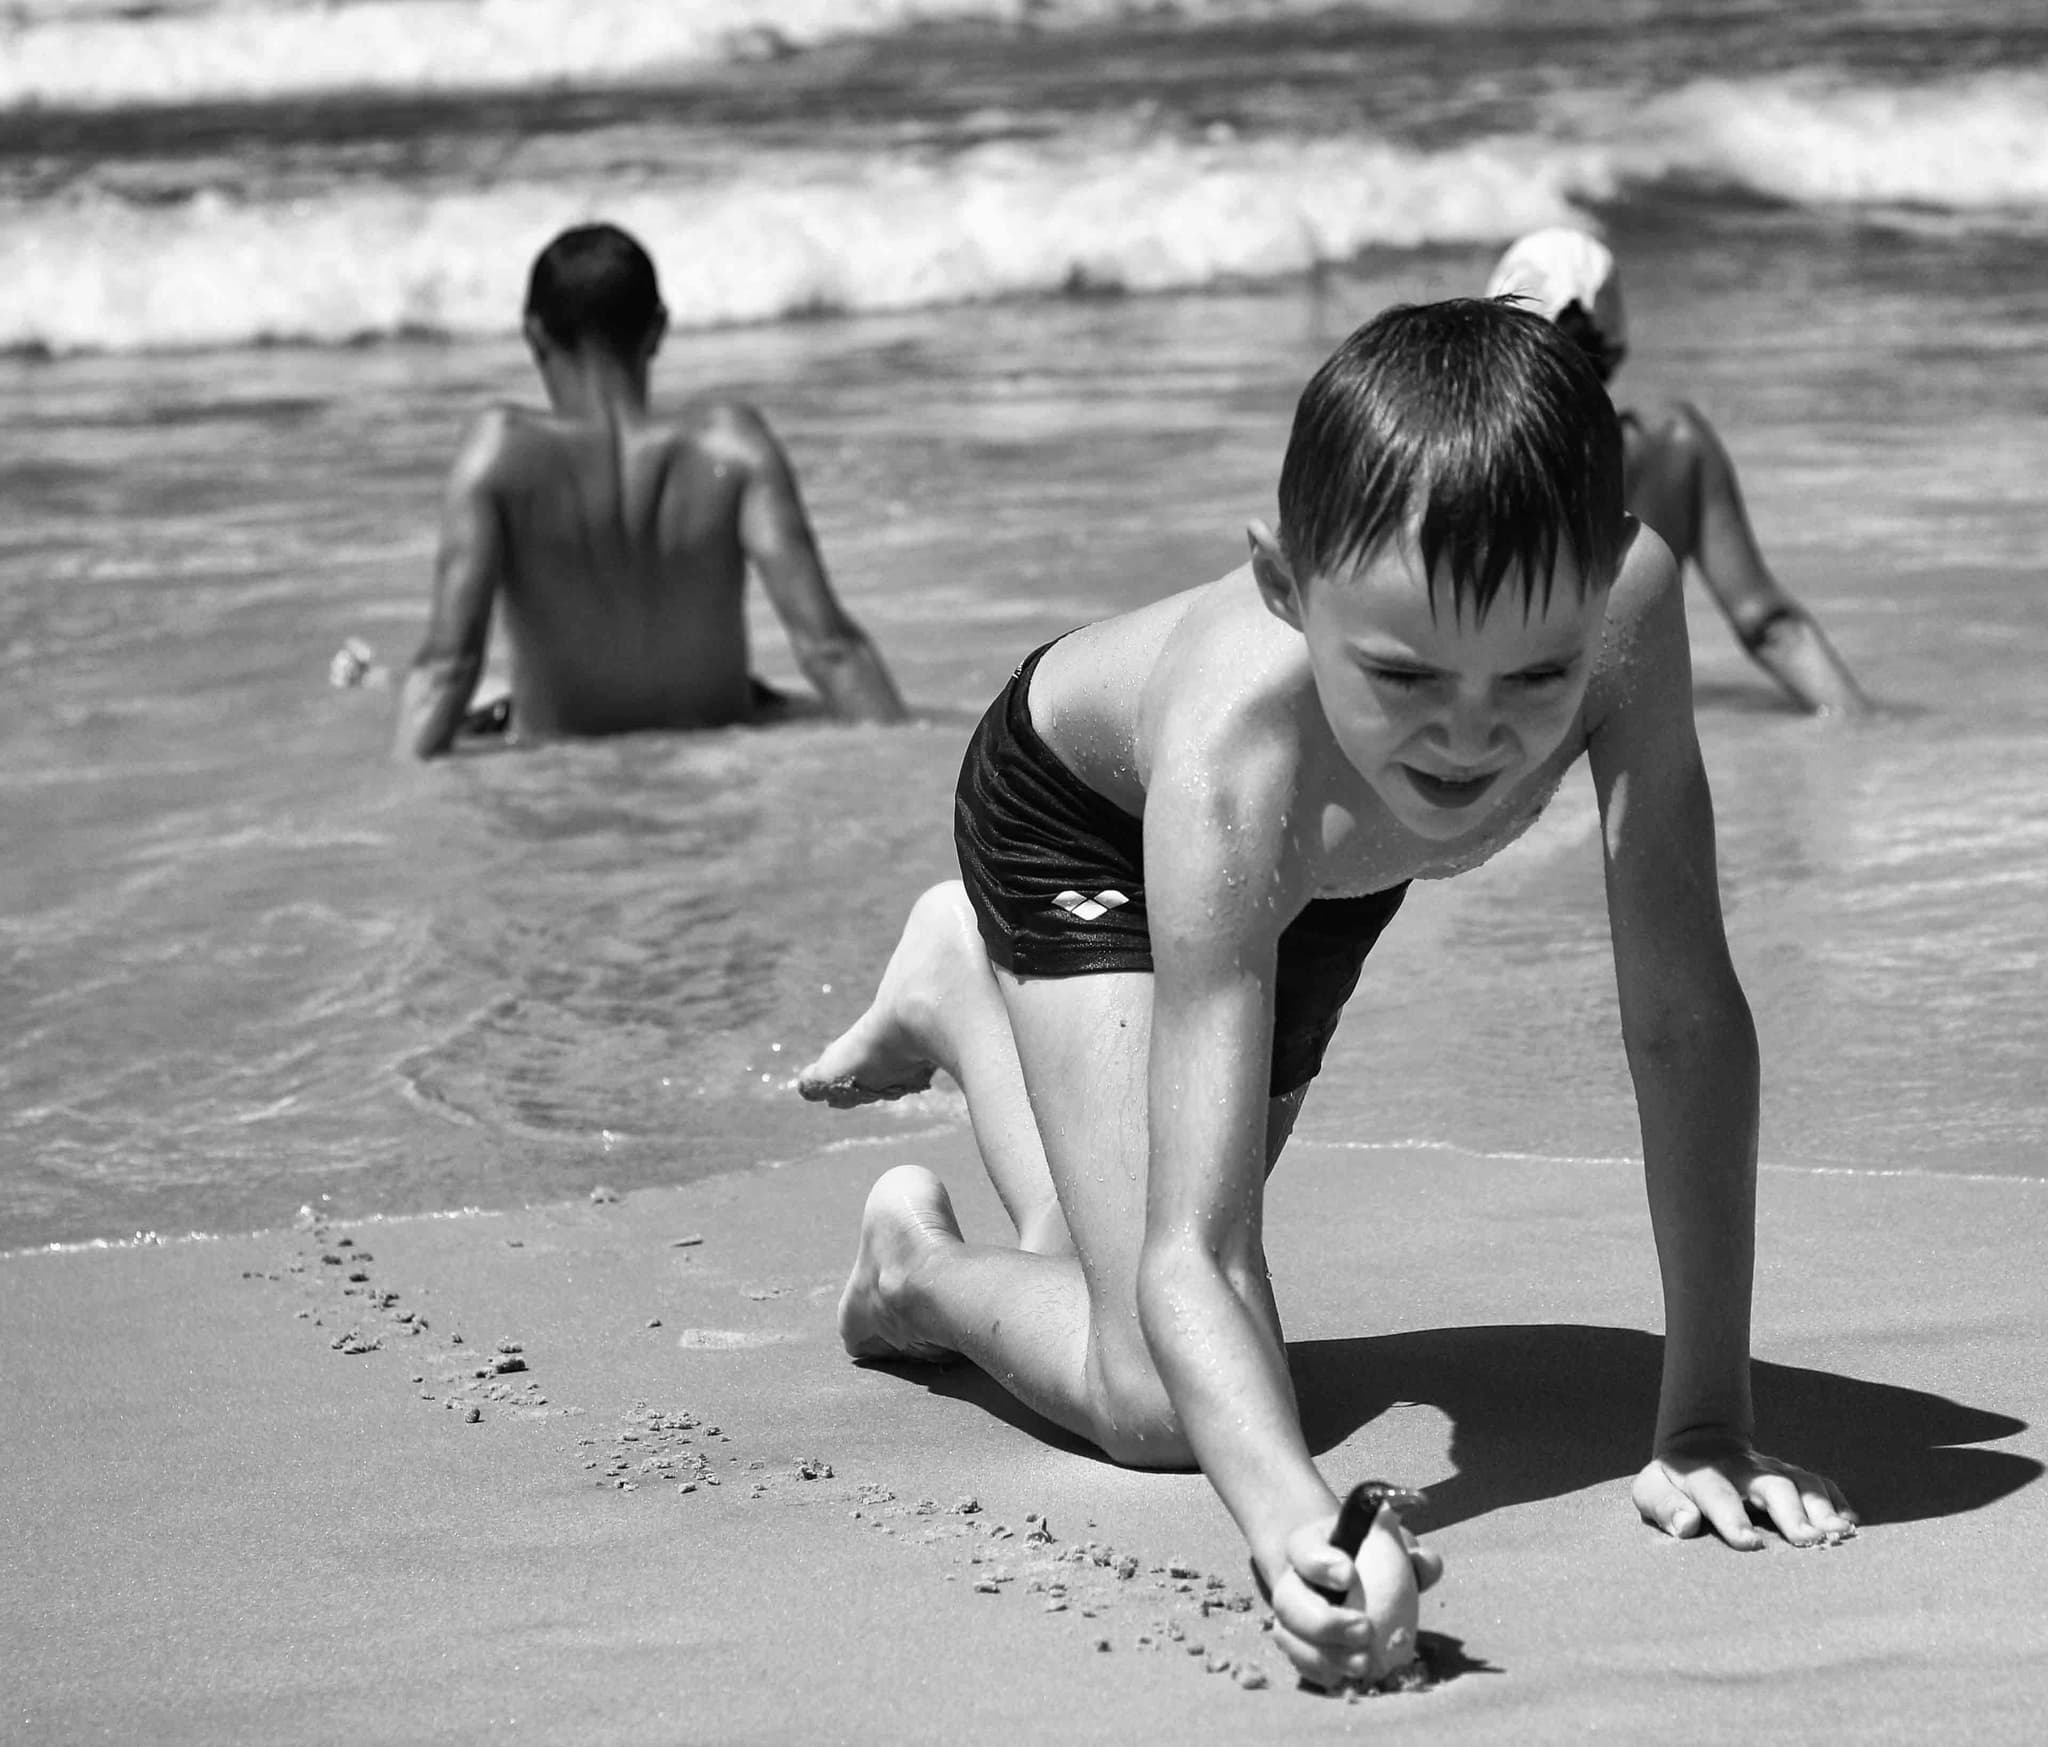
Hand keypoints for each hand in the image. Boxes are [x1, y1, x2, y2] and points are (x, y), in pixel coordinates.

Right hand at [1266, 1506, 1443, 1690]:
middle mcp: (1291, 1581)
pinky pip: (1300, 1663)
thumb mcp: (1389, 1544)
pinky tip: (1350, 1677)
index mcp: (1310, 1545)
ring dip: (1324, 1656)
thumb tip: (1427, 1564)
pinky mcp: (1296, 1646)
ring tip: (1363, 1664)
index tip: (1349, 1575)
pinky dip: (1323, 1673)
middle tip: (1365, 1631)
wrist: (1343, 1577)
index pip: (1303, 1548)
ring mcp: (1289, 1617)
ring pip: (1288, 1637)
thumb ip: (1409, 1553)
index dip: (1320, 1563)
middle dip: (1324, 1622)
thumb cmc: (1371, 1557)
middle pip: (1287, 1601)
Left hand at [1634, 1433, 1857, 1548]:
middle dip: (1791, 1512)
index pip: (1718, 1494)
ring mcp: (1772, 1470)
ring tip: (1839, 1535)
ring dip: (1822, 1508)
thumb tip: (1685, 1524)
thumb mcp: (1652, 1489)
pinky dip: (1837, 1502)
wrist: (1700, 1445)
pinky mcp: (1792, 1476)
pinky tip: (1851, 1525)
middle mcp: (1744, 1469)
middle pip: (1772, 1485)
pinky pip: (1820, 1484)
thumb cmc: (1675, 1482)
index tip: (1750, 1544)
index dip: (1732, 1518)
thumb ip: (1663, 1506)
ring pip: (1802, 1482)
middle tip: (1808, 1542)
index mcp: (1704, 1475)